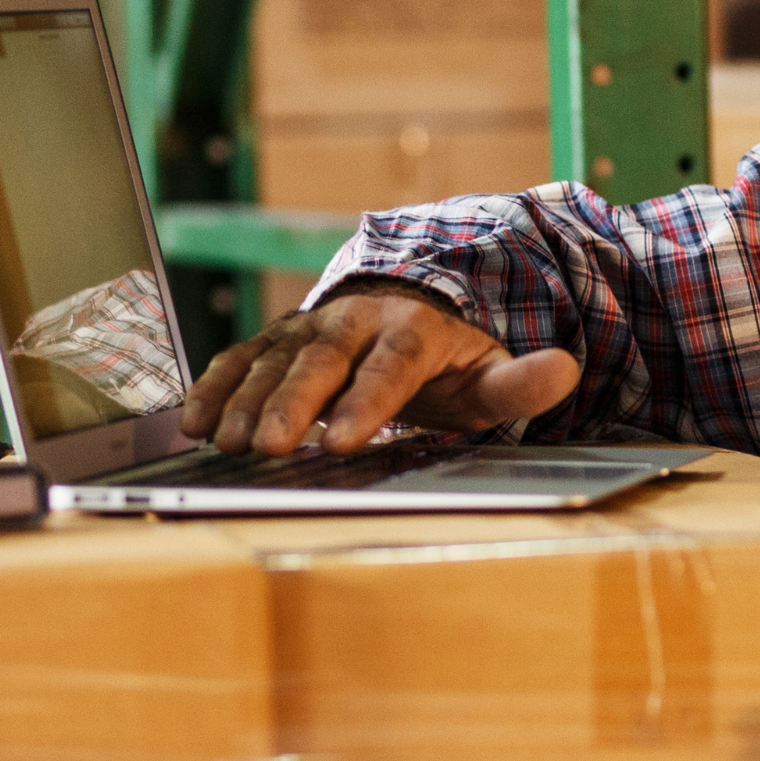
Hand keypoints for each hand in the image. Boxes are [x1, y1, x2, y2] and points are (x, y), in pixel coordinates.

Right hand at [180, 284, 580, 454]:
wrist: (406, 314)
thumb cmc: (449, 362)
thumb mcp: (489, 375)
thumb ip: (522, 382)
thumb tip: (565, 369)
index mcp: (413, 328)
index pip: (392, 363)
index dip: (367, 399)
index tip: (344, 440)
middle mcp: (355, 319)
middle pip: (322, 359)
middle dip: (294, 402)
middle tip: (272, 446)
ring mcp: (310, 326)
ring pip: (273, 359)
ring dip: (247, 401)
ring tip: (226, 443)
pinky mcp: (275, 338)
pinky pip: (239, 357)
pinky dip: (214, 387)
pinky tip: (194, 423)